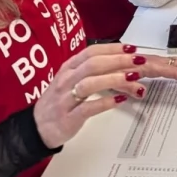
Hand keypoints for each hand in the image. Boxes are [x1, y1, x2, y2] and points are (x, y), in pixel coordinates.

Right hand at [33, 44, 176, 148]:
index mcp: (68, 68)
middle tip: (138, 60)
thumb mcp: (73, 82)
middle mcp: (66, 80)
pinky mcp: (69, 117)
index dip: (112, 49)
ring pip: (90, 84)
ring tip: (133, 78)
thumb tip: (122, 66)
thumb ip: (94, 73)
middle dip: (118, 61)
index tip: (131, 48)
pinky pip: (87, 107)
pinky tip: (119, 100)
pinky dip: (105, 102)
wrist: (38, 128)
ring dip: (114, 79)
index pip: (91, 52)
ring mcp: (66, 99)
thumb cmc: (60, 102)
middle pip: (93, 64)